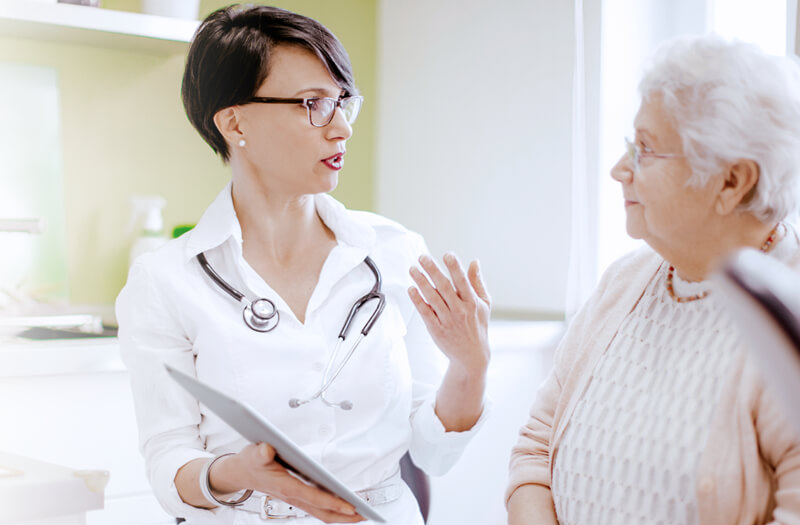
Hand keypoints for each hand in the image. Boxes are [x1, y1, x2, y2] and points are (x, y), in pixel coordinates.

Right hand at [212, 443, 364, 522]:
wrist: (238, 473)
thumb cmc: (250, 463)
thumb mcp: (253, 453)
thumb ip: (260, 452)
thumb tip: (267, 449)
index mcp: (286, 487)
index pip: (315, 498)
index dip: (334, 503)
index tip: (351, 506)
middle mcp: (293, 496)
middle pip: (322, 513)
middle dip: (344, 516)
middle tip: (366, 514)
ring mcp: (295, 499)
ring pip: (321, 513)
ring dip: (341, 515)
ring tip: (361, 513)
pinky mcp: (297, 497)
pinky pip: (317, 508)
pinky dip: (332, 509)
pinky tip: (343, 505)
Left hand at [408, 253, 491, 371]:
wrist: (472, 355)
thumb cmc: (478, 326)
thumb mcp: (484, 304)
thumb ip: (477, 282)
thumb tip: (474, 262)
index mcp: (472, 302)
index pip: (462, 282)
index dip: (455, 268)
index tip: (447, 255)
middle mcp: (460, 310)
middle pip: (444, 287)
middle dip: (433, 270)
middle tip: (423, 257)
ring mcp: (448, 320)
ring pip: (432, 298)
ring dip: (421, 282)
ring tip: (413, 269)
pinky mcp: (437, 329)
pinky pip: (425, 312)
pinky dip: (418, 300)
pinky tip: (411, 289)